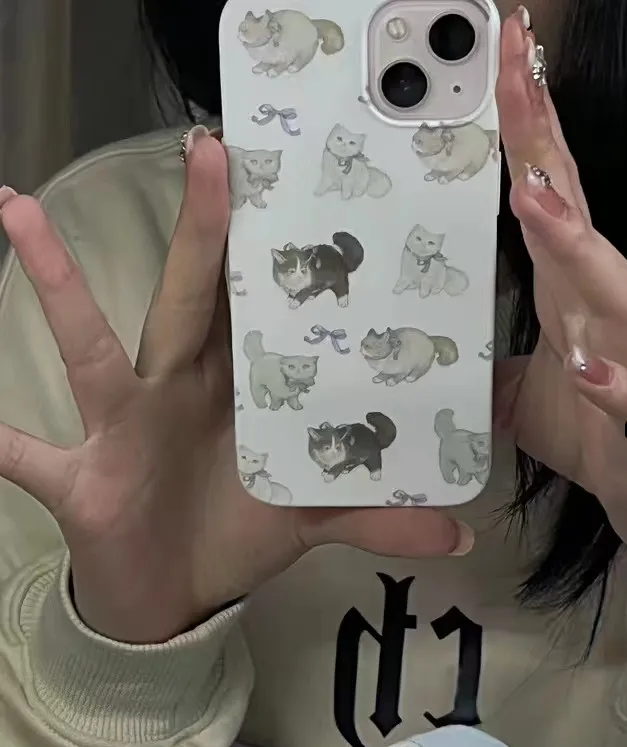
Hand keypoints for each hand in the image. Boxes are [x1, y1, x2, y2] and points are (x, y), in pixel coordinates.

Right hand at [0, 129, 469, 643]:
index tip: (296, 186)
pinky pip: (26, 454)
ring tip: (18, 211)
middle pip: (186, 298)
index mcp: (236, 391)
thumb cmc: (237, 534)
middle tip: (206, 149)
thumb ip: (376, 517)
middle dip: (199, 232)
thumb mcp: (311, 518)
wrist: (176, 594)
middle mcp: (177, 389)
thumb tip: (459, 537)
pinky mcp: (80, 482)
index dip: (276, 254)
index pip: (257, 309)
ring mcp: (124, 428)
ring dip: (58, 289)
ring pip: (91, 349)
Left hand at [494, 12, 626, 585]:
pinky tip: (582, 366)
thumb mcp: (517, 393)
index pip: (546, 199)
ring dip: (576, 249)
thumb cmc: (592, 434)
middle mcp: (599, 314)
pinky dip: (608, 384)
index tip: (500, 65)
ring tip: (537, 203)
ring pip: (611, 294)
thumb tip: (437, 345)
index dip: (525, 134)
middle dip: (546, 145)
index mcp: (566, 296)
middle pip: (573, 217)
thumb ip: (484, 359)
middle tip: (516, 70)